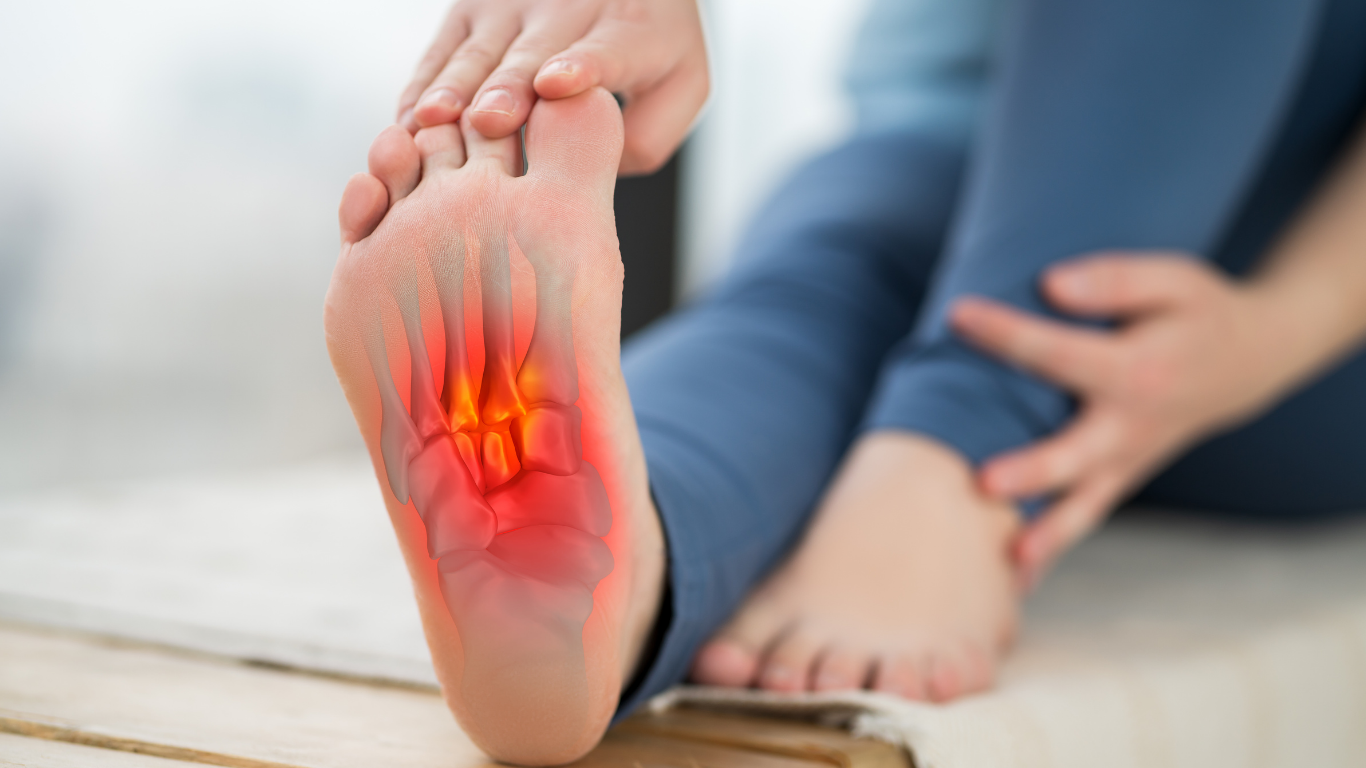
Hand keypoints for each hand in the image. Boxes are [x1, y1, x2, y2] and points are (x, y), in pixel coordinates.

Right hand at [398, 0, 707, 174]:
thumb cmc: (651, 50)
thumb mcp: (681, 84)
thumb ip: (649, 133)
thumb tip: (592, 170)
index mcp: (631, 30)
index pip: (607, 51)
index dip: (582, 67)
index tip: (558, 84)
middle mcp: (569, 8)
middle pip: (533, 54)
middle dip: (509, 86)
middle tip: (491, 120)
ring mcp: (513, 6)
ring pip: (479, 52)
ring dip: (454, 87)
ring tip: (433, 120)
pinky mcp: (470, 11)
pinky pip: (441, 53)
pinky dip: (423, 87)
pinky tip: (408, 123)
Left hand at [950, 253, 1292, 586]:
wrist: (1247, 362)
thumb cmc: (1196, 313)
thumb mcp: (1173, 279)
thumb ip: (1115, 280)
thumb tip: (1051, 286)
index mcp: (1137, 370)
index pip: (1059, 352)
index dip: (1006, 332)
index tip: (958, 314)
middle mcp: (1130, 425)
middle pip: (1074, 453)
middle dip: (1032, 470)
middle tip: (985, 481)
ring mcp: (1126, 460)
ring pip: (1083, 505)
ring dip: (1046, 535)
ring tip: (1008, 562)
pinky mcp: (1120, 478)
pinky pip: (1085, 517)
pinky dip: (1054, 549)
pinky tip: (1014, 580)